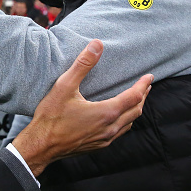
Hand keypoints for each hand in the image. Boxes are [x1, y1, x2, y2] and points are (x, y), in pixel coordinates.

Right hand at [13, 39, 152, 176]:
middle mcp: (110, 128)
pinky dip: (125, 121)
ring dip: (135, 110)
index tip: (149, 76)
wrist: (40, 146)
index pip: (133, 97)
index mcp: (106, 113)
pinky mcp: (97, 146)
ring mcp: (104, 140)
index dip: (143, 85)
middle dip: (143, 96)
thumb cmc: (51, 117)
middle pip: (135, 111)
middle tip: (146, 85)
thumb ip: (83, 64)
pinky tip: (119, 118)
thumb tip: (97, 45)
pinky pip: (119, 133)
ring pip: (129, 123)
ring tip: (136, 99)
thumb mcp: (65, 86)